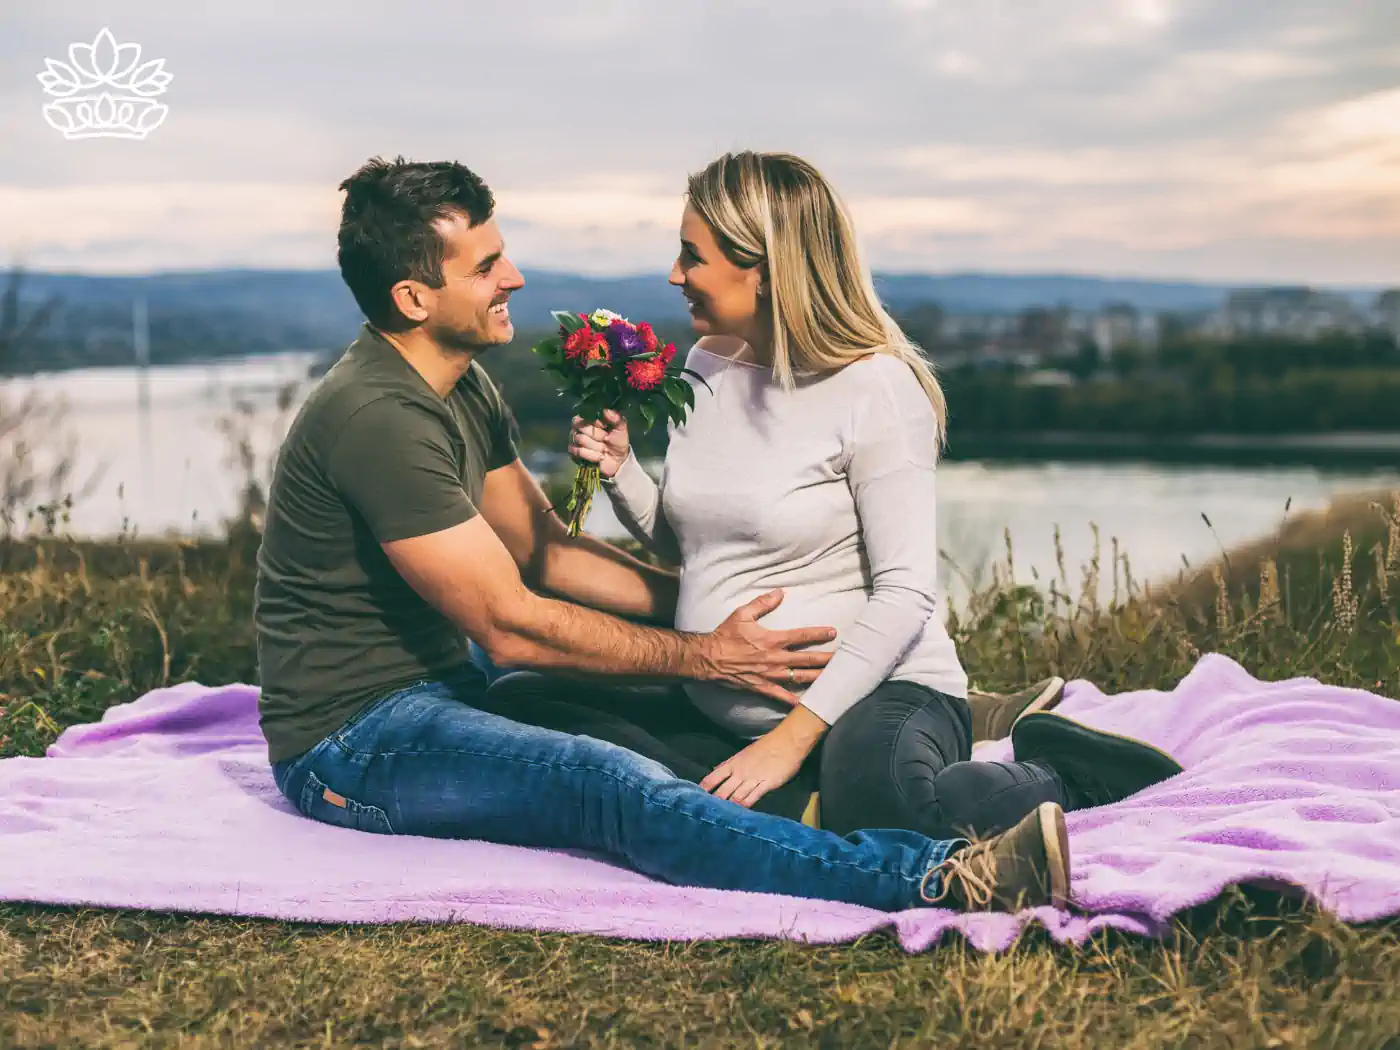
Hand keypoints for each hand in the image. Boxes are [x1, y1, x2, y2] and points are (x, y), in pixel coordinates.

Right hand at [569, 409, 629, 478]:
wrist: (617, 460)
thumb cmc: (618, 440)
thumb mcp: (621, 427)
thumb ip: (615, 417)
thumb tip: (606, 410)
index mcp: (589, 418)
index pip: (585, 415)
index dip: (597, 423)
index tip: (606, 427)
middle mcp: (578, 427)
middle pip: (582, 427)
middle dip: (598, 436)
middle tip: (606, 439)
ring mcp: (574, 440)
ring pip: (581, 439)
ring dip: (597, 446)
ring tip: (604, 449)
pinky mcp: (573, 454)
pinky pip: (579, 452)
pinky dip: (593, 456)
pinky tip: (600, 456)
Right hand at [693, 590, 835, 704]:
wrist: (709, 659)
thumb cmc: (725, 636)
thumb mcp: (742, 614)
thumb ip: (763, 603)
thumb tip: (780, 592)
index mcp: (772, 639)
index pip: (802, 635)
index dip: (819, 633)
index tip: (833, 632)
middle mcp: (775, 659)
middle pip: (808, 659)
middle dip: (827, 659)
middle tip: (844, 660)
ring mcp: (771, 675)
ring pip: (801, 678)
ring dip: (818, 678)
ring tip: (835, 680)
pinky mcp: (763, 688)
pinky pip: (782, 697)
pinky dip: (795, 702)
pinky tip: (808, 706)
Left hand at [701, 711, 825, 807]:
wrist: (787, 742)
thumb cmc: (767, 746)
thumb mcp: (745, 754)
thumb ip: (734, 766)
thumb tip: (721, 773)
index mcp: (733, 763)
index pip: (713, 777)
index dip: (704, 788)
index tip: (695, 797)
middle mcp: (740, 772)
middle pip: (722, 791)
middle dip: (714, 803)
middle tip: (705, 814)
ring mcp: (752, 779)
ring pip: (735, 797)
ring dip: (728, 808)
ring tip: (719, 820)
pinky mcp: (766, 785)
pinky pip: (752, 798)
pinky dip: (744, 807)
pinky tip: (739, 816)